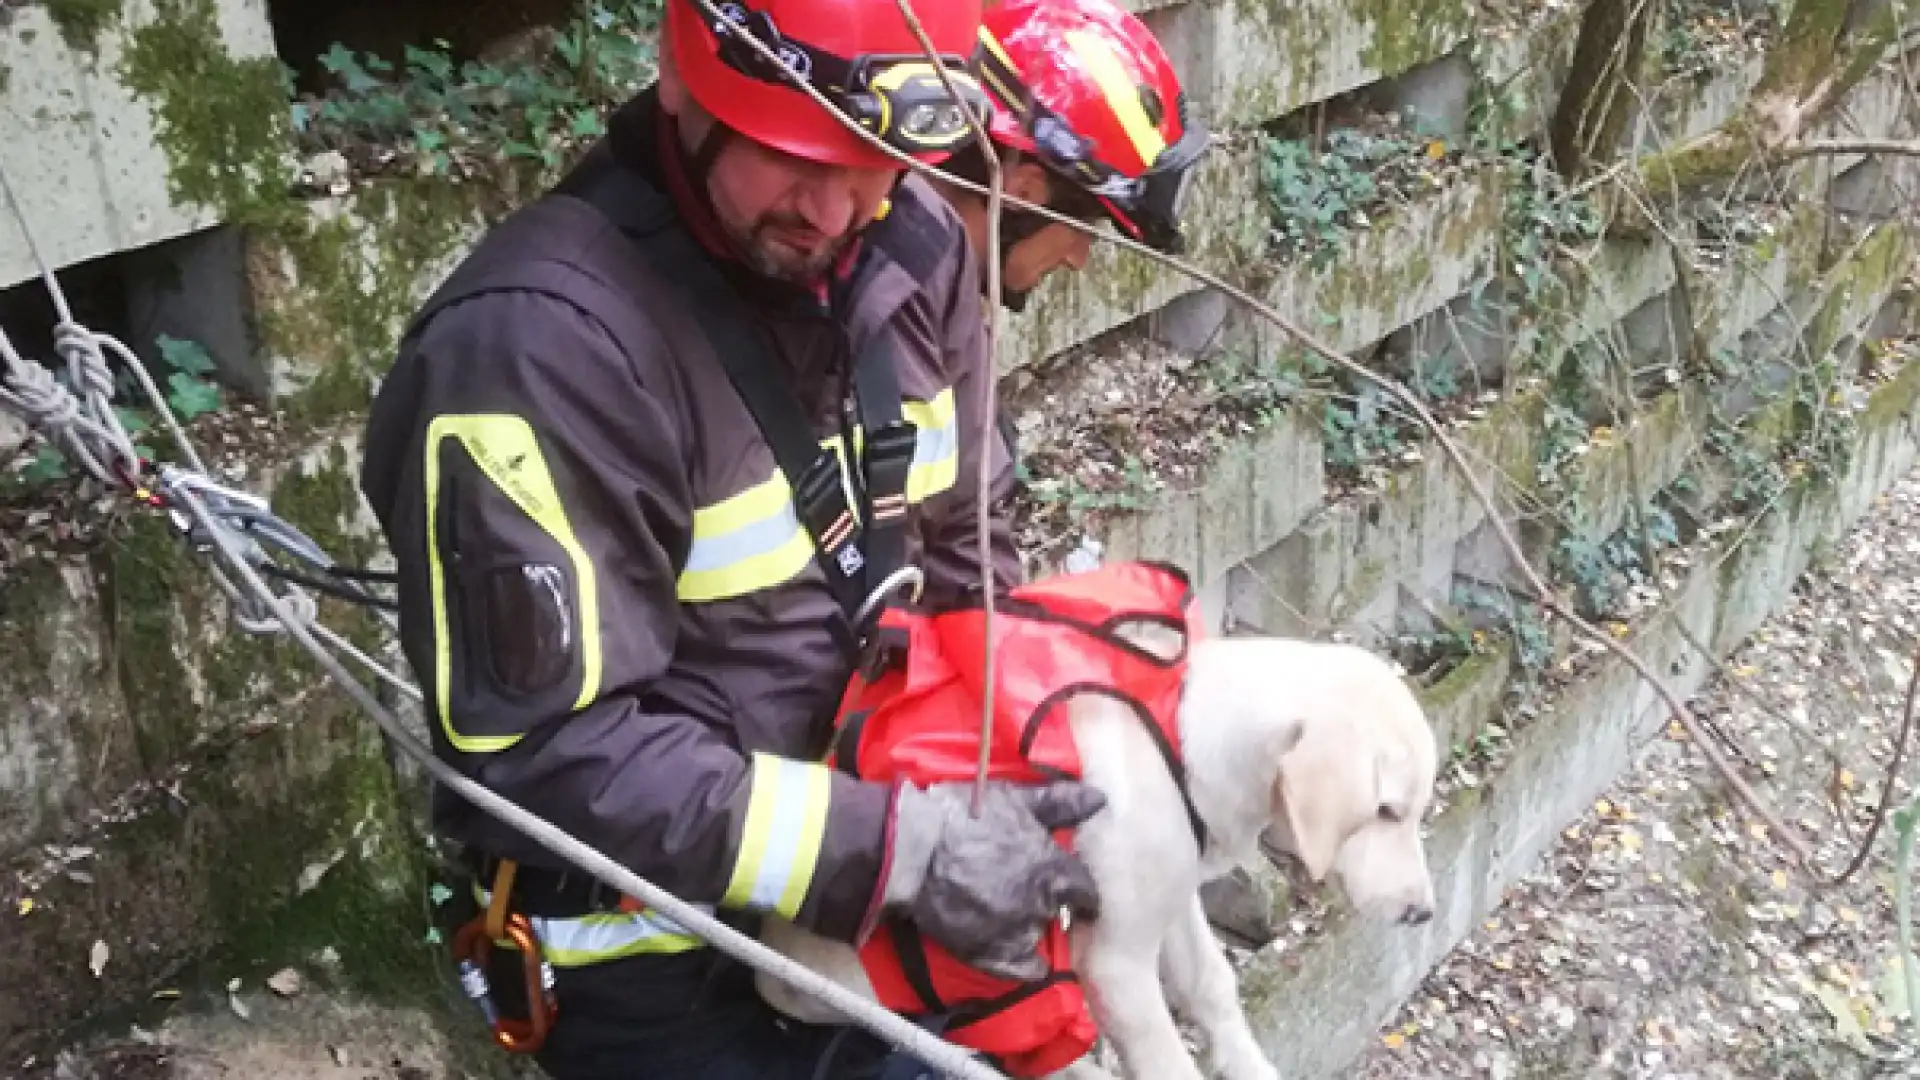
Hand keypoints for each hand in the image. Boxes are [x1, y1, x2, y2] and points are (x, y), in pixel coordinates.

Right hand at [882, 779, 1106, 980]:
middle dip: (1047, 901)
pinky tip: (1018, 954)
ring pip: (1036, 934)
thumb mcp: (1015, 800)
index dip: (1079, 888)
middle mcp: (1041, 905)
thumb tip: (1101, 800)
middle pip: (1056, 910)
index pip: (1084, 889)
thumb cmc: (965, 817)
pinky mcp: (988, 954)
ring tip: (1005, 908)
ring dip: (1028, 924)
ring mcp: (1014, 933)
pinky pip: (1020, 970)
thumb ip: (1061, 803)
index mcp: (1053, 870)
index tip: (1073, 888)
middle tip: (1025, 889)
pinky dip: (1023, 964)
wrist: (912, 850)